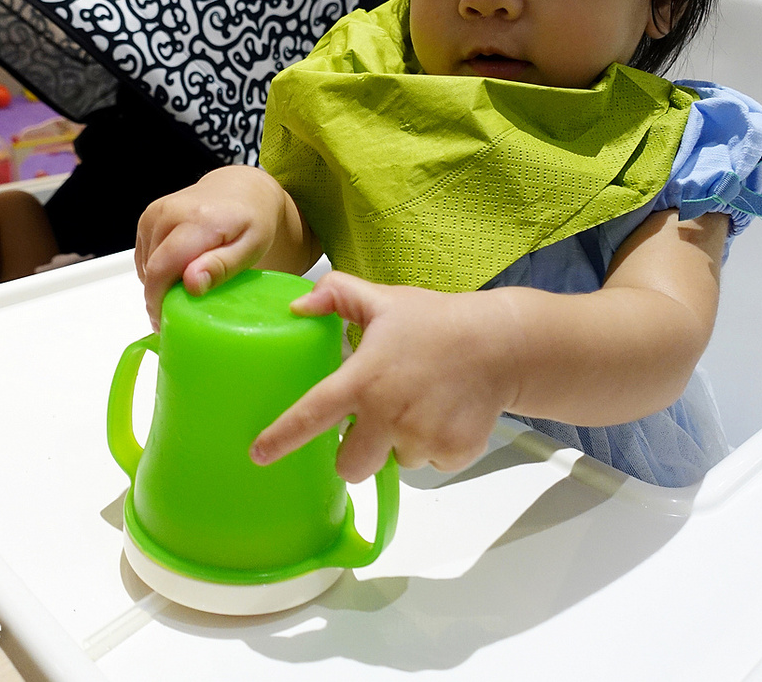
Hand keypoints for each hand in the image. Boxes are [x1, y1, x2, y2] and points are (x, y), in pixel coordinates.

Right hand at [134, 166, 312, 329]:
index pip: (162, 268)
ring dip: (159, 282)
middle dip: (160, 297)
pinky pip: (144, 254)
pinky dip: (156, 268)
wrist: (242, 189)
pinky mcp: (149, 216)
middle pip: (151, 269)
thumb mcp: (251, 247)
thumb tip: (191, 283)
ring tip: (184, 290)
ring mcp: (156, 213)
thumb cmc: (251, 220)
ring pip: (145, 264)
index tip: (165, 323)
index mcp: (198, 222)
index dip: (158, 301)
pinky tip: (178, 270)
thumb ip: (222, 266)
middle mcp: (170, 213)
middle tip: (178, 314)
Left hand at [250, 272, 518, 481]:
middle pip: (350, 466)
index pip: (311, 415)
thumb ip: (338, 296)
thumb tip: (298, 305)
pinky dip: (434, 446)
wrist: (502, 343)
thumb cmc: (437, 322)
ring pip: (394, 462)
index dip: (281, 438)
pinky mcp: (451, 452)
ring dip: (399, 444)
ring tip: (421, 405)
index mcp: (363, 380)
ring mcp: (421, 438)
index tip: (258, 454)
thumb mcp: (384, 300)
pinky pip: (429, 463)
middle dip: (355, 453)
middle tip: (374, 422)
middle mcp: (388, 415)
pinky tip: (445, 413)